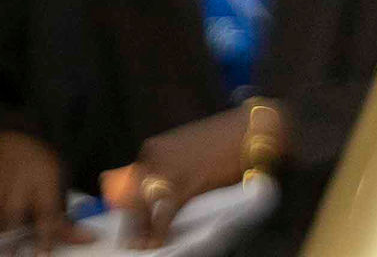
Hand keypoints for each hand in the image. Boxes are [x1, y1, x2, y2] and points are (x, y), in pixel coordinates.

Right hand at [0, 129, 79, 249]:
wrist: (11, 132)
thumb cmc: (39, 162)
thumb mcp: (60, 181)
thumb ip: (66, 215)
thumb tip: (87, 237)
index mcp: (43, 185)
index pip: (45, 216)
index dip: (44, 238)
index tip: (41, 256)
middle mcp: (18, 186)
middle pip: (13, 216)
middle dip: (9, 240)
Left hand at [119, 111, 254, 248]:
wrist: (248, 132)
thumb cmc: (222, 142)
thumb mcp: (187, 152)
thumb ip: (171, 169)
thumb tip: (160, 192)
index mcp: (153, 149)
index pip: (130, 183)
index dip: (128, 207)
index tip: (130, 224)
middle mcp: (153, 157)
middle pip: (132, 196)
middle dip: (132, 221)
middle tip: (133, 240)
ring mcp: (167, 169)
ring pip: (143, 206)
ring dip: (142, 229)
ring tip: (143, 245)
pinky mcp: (185, 184)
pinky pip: (164, 213)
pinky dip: (159, 230)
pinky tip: (158, 241)